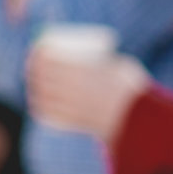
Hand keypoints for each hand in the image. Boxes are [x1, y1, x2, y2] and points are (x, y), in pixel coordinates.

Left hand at [25, 46, 151, 140]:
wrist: (139, 118)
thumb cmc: (131, 88)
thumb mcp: (116, 65)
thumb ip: (99, 62)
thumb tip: (92, 56)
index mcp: (79, 70)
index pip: (46, 59)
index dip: (37, 54)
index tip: (38, 51)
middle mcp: (69, 87)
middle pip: (40, 76)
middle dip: (33, 70)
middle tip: (34, 66)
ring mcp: (68, 105)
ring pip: (41, 95)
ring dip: (35, 88)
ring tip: (35, 84)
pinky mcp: (70, 121)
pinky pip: (48, 114)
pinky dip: (40, 107)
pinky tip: (38, 102)